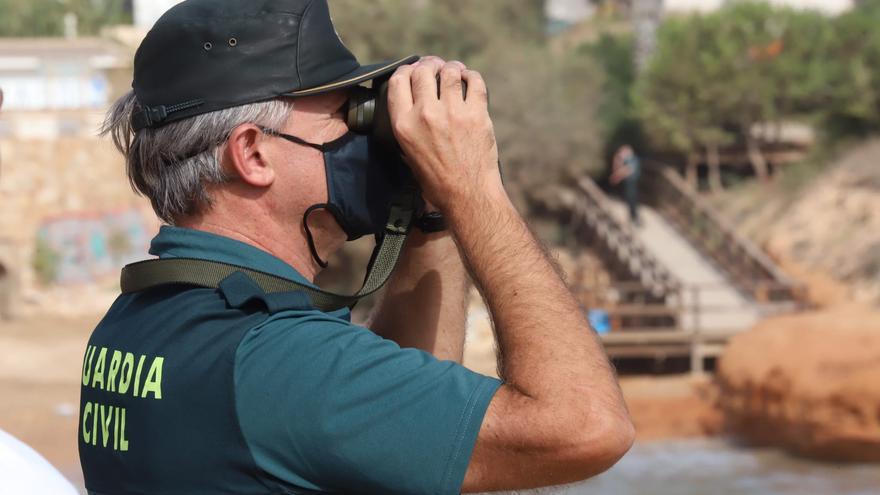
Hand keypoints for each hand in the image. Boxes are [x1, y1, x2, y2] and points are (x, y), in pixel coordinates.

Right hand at [387, 57, 501, 213]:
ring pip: (450, 71)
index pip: (398, 80)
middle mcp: (425, 114)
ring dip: (452, 68)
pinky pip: (475, 82)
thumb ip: (407, 126)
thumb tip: (410, 104)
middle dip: (430, 65)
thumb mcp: (408, 153)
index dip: (406, 70)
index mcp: (404, 125)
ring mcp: (453, 113)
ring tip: (455, 72)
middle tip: (436, 68)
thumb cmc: (437, 180)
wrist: (467, 194)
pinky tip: (470, 82)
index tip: (414, 70)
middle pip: (423, 70)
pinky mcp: (477, 114)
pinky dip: (472, 77)